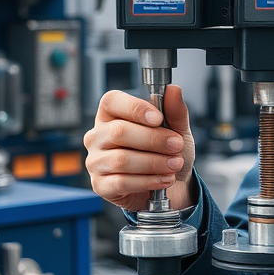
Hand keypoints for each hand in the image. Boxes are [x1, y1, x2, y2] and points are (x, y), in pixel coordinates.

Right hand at [84, 86, 197, 211]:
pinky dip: (149, 181)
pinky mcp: (100, 185)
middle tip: (176, 145)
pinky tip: (165, 179)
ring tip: (175, 164)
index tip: (158, 118)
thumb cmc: (168, 151)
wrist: (172, 183)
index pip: (111, 101)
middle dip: (154, 139)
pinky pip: (122, 182)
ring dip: (154, 162)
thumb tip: (173, 89)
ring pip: (121, 159)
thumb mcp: (178, 129)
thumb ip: (175, 111)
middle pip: (119, 131)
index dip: (135, 108)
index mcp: (112, 115)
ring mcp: (96, 161)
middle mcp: (98, 135)